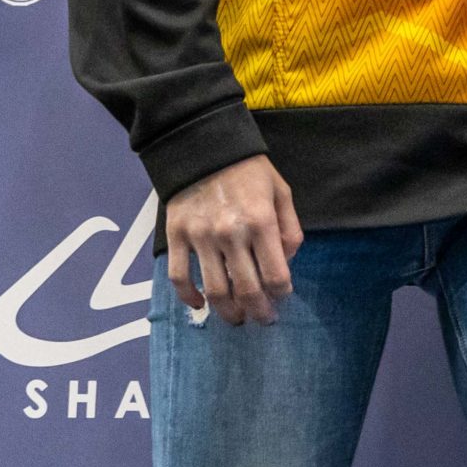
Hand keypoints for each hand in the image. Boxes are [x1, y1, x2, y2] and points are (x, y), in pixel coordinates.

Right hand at [165, 155, 302, 325]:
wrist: (204, 147)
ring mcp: (200, 237)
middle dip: (259, 312)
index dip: (281, 294)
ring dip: (228, 312)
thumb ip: (290, 228)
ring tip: (237, 318)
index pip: (276, 275)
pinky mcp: (176, 236)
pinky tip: (200, 305)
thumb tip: (287, 262)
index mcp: (261, 222)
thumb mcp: (281, 191)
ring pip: (214, 291)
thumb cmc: (249, 170)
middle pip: (246, 290)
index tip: (282, 297)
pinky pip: (179, 277)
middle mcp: (231, 233)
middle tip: (263, 319)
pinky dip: (188, 297)